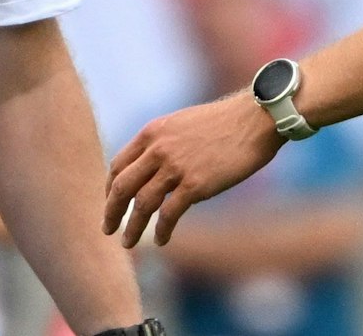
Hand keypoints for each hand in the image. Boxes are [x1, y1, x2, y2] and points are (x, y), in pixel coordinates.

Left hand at [103, 93, 282, 246]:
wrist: (254, 119)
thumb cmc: (224, 123)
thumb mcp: (182, 124)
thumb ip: (162, 143)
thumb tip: (151, 167)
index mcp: (152, 132)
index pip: (119, 164)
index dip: (110, 188)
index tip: (111, 202)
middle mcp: (158, 148)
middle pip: (121, 186)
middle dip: (111, 211)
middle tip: (107, 228)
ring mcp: (176, 167)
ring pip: (141, 204)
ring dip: (132, 227)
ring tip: (127, 242)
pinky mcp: (196, 184)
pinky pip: (168, 214)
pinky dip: (161, 230)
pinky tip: (161, 240)